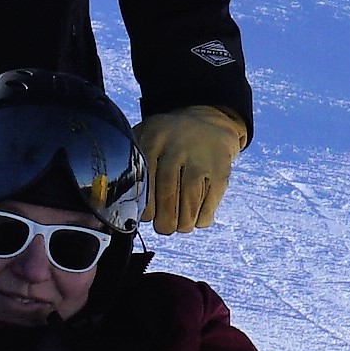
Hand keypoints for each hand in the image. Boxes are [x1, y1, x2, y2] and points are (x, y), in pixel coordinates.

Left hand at [136, 107, 247, 233]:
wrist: (207, 122)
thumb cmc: (166, 142)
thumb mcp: (145, 138)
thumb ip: (133, 164)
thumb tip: (126, 205)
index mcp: (153, 137)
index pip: (145, 178)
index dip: (145, 204)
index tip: (146, 217)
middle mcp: (178, 145)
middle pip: (167, 189)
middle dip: (165, 217)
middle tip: (164, 228)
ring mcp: (202, 156)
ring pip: (190, 196)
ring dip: (184, 221)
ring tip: (180, 227)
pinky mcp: (222, 168)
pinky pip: (212, 199)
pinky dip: (204, 216)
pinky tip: (197, 220)